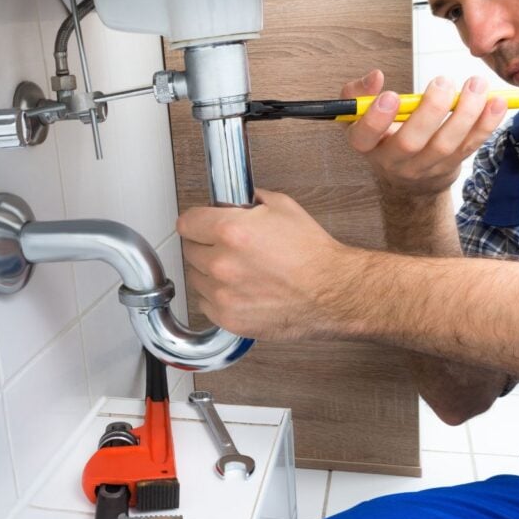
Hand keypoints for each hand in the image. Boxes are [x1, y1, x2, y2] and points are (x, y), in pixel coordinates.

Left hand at [176, 189, 355, 340]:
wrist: (332, 292)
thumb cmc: (312, 254)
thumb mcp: (282, 207)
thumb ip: (249, 200)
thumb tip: (233, 201)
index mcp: (230, 231)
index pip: (186, 223)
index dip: (196, 220)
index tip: (200, 224)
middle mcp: (221, 263)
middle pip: (189, 250)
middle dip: (205, 244)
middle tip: (226, 246)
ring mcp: (223, 294)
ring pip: (196, 278)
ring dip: (209, 272)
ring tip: (237, 269)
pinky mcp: (228, 318)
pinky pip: (206, 303)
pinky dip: (217, 296)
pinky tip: (239, 288)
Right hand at [342, 70, 507, 195]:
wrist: (408, 179)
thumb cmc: (384, 137)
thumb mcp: (360, 117)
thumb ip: (359, 94)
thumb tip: (375, 77)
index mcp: (367, 145)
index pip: (364, 137)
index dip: (376, 119)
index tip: (391, 96)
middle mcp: (393, 161)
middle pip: (410, 143)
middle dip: (430, 111)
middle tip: (443, 82)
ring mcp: (424, 167)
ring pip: (445, 145)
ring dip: (465, 114)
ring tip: (476, 85)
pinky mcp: (451, 165)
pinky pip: (470, 146)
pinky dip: (487, 124)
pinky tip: (497, 103)